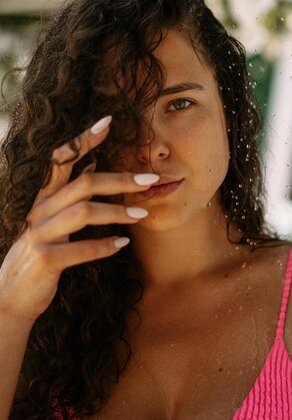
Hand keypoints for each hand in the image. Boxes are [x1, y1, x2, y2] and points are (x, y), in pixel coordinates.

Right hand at [0, 115, 157, 323]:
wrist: (10, 297)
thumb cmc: (39, 255)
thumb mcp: (50, 220)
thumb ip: (67, 194)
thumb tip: (92, 164)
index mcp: (43, 198)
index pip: (61, 160)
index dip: (83, 140)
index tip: (108, 122)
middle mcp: (39, 211)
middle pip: (84, 183)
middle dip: (120, 179)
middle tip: (151, 179)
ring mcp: (39, 234)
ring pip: (84, 212)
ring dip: (118, 212)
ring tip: (142, 214)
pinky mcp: (44, 259)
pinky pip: (81, 249)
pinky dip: (104, 245)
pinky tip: (121, 244)